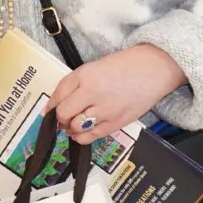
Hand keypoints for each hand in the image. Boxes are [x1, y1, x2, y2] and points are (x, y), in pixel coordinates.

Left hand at [47, 45, 186, 145]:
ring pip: (76, 127)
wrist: (153, 69)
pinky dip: (82, 137)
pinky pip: (92, 136)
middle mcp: (93, 92)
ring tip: (72, 125)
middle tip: (62, 119)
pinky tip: (81, 133)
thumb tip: (59, 102)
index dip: (51, 105)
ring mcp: (105, 109)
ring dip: (70, 128)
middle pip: (64, 113)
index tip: (49, 110)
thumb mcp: (95, 67)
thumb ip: (77, 83)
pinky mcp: (117, 122)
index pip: (59, 93)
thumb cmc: (125, 66)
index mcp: (85, 74)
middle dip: (60, 118)